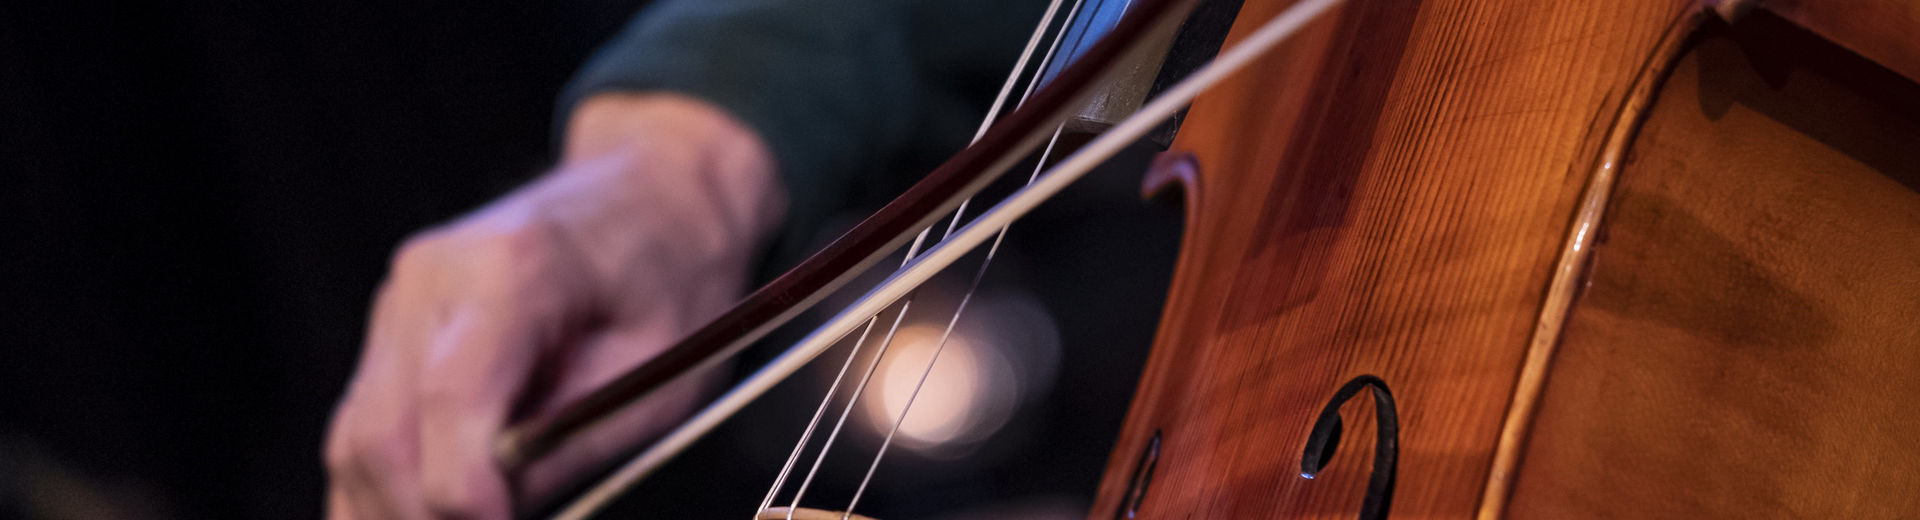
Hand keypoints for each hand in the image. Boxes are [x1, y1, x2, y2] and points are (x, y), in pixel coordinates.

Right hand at [324, 93, 783, 519]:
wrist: (656, 193)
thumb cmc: (674, 279)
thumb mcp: (658, 375)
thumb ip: (570, 445)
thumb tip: (502, 513)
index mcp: (512, 268)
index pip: (452, 397)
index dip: (461, 491)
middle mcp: (434, 276)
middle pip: (384, 429)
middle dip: (418, 512)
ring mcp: (402, 297)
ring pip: (357, 435)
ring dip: (388, 509)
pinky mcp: (395, 325)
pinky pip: (365, 422)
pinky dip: (380, 484)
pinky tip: (413, 517)